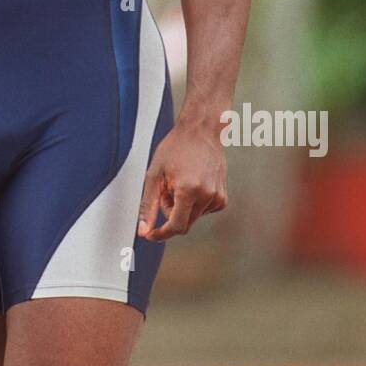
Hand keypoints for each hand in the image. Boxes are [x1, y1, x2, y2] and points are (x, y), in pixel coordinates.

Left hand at [137, 120, 227, 241]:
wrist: (201, 131)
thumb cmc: (176, 148)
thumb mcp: (155, 175)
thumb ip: (148, 205)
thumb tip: (144, 230)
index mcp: (189, 190)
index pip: (176, 226)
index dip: (161, 234)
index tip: (151, 235)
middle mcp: (207, 196)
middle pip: (184, 224)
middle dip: (170, 213)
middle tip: (165, 191)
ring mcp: (217, 197)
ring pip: (193, 218)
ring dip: (181, 207)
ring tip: (179, 182)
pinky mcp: (222, 198)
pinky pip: (203, 211)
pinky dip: (194, 204)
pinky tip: (192, 183)